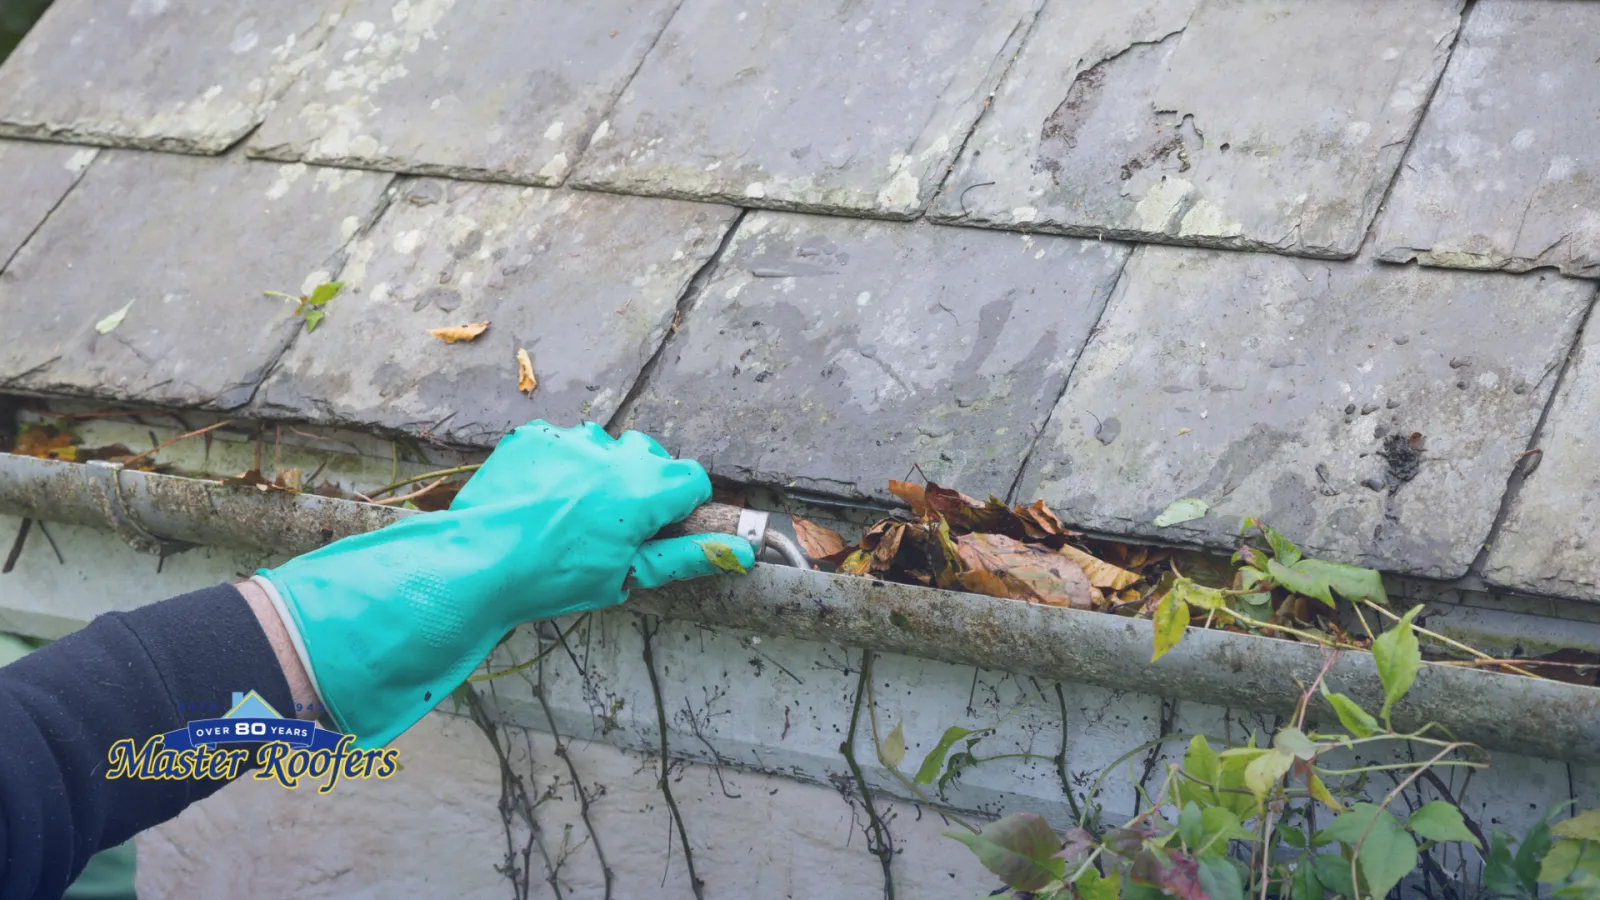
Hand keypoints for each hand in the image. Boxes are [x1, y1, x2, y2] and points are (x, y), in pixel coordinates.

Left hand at [256, 421, 754, 747]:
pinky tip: (543, 500)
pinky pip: (563, 444)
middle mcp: (614, 454)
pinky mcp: (534, 437)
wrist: (477, 565)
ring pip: (605, 448)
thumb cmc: (554, 578)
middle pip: (650, 457)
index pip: (692, 479)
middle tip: (615, 526)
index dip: (682, 505)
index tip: (663, 527)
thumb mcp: (627, 576)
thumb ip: (687, 556)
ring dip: (601, 472)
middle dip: (642, 484)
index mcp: (645, 489)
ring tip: (573, 513)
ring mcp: (570, 441)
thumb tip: (742, 554)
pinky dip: (562, 466)